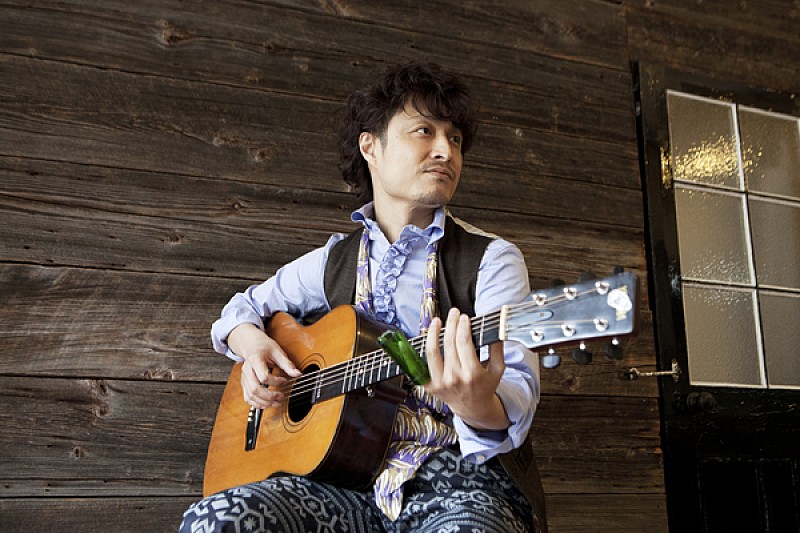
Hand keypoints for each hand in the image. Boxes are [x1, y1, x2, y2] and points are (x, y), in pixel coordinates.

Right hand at [227, 323, 301, 408]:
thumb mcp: (278, 352)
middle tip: (281, 396)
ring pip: (250, 395)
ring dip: (264, 402)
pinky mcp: (244, 383)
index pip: (264, 377)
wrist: (252, 345)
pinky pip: (247, 397)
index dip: (276, 382)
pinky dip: (257, 403)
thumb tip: (298, 374)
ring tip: (276, 403)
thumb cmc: (265, 347)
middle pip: (255, 389)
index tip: (285, 380)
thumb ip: (287, 364)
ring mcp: (244, 378)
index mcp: (255, 360)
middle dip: (269, 396)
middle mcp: (247, 370)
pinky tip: (267, 404)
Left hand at [423, 308, 509, 430]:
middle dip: (451, 324)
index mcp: (472, 374)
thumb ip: (497, 349)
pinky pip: (423, 363)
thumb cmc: (485, 386)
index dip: (462, 326)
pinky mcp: (430, 385)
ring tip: (437, 321)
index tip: (464, 317)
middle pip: (449, 343)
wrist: (472, 408)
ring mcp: (440, 382)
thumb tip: (496, 329)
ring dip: (433, 332)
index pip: (464, 343)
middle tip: (453, 313)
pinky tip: (428, 337)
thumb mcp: (498, 369)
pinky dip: (424, 349)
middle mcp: (454, 378)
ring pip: (432, 351)